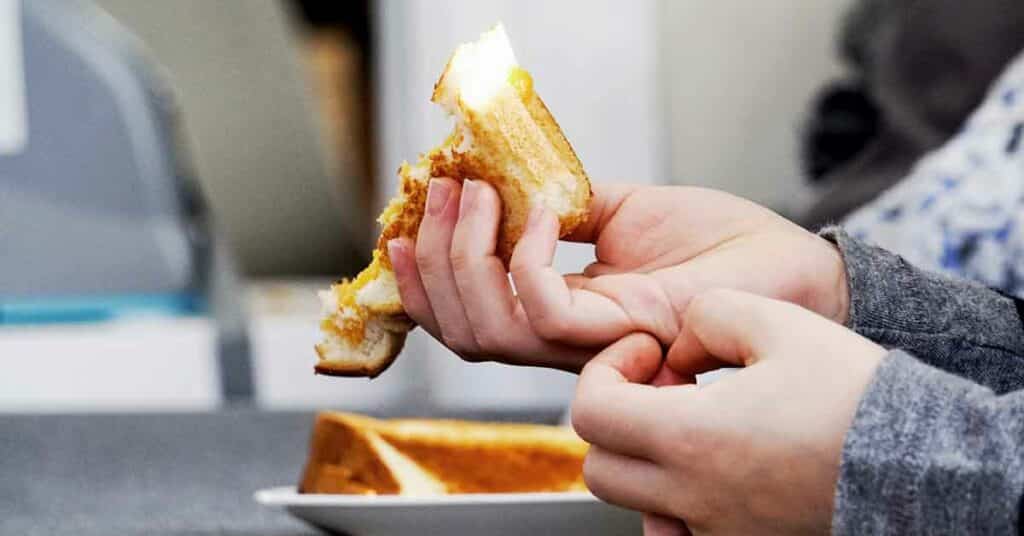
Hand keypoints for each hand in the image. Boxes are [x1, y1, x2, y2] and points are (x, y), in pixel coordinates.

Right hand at [388, 179, 849, 370]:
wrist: (791, 264)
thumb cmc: (719, 242)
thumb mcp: (623, 210)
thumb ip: (564, 208)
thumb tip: (509, 187)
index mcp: (561, 313)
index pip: (468, 318)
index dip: (424, 278)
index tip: (408, 219)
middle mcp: (565, 339)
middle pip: (464, 330)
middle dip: (433, 262)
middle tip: (440, 194)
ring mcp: (590, 341)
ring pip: (490, 328)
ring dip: (465, 255)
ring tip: (477, 193)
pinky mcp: (620, 328)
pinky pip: (544, 306)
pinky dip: (527, 254)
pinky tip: (543, 212)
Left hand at [571, 289, 884, 534]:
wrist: (924, 468)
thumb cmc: (857, 398)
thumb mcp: (780, 322)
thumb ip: (707, 314)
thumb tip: (676, 344)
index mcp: (692, 438)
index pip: (591, 410)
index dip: (607, 368)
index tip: (647, 352)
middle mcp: (693, 496)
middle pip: (598, 464)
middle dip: (613, 414)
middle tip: (659, 387)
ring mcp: (715, 528)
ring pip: (631, 501)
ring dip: (638, 458)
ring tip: (686, 425)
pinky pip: (674, 531)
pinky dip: (673, 502)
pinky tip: (709, 470)